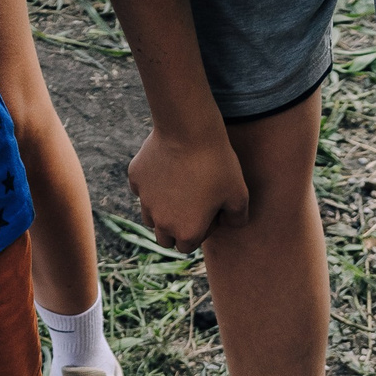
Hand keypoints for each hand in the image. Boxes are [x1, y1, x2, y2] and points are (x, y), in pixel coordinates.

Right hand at [128, 126, 249, 253]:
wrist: (188, 130)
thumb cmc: (217, 165)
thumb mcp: (240, 195)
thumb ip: (237, 218)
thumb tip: (230, 224)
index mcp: (185, 232)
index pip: (188, 246)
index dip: (201, 231)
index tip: (210, 210)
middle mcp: (160, 221)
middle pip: (165, 238)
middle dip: (176, 228)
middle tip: (193, 204)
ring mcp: (144, 199)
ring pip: (149, 216)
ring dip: (162, 210)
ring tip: (179, 188)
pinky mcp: (136, 178)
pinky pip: (142, 189)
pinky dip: (152, 185)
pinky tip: (167, 168)